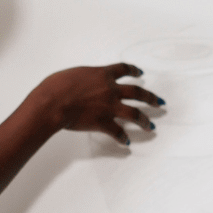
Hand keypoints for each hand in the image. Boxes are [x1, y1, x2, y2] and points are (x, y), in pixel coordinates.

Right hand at [33, 63, 163, 145]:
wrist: (53, 102)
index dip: (133, 70)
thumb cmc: (56, 86)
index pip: (123, 69)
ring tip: (151, 126)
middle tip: (159, 101)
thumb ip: (84, 79)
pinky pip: (118, 132)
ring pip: (134, 113)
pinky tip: (127, 142)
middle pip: (137, 92)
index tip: (140, 73)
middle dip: (150, 97)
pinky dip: (123, 138)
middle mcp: (111, 90)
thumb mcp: (73, 74)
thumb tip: (83, 85)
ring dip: (144, 120)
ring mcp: (109, 107)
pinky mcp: (103, 122)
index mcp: (102, 74)